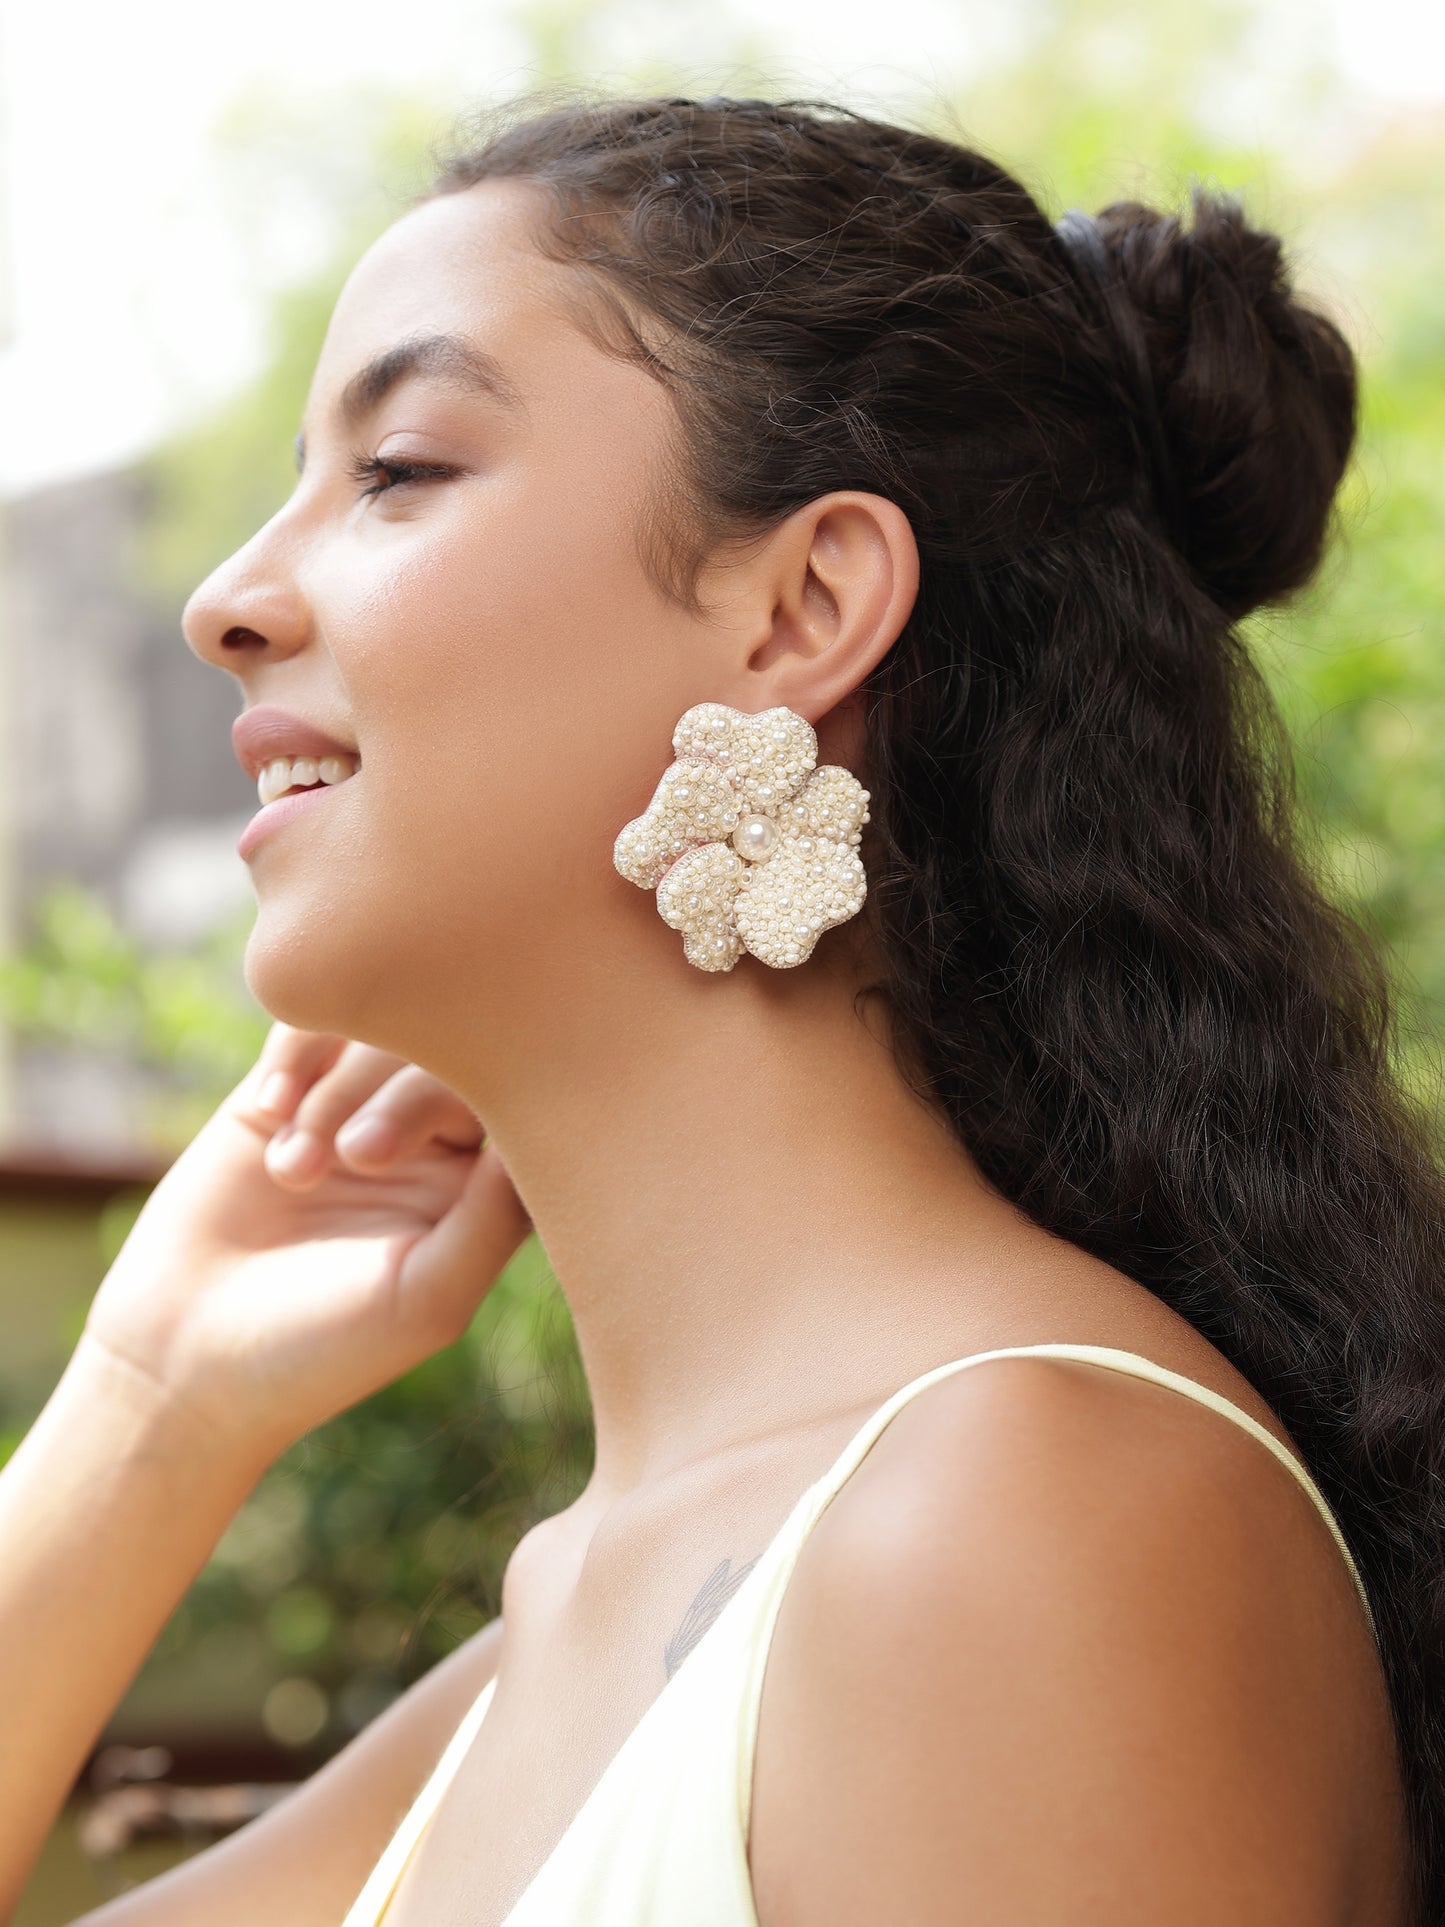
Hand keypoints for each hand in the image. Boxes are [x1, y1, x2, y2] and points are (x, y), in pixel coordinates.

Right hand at [77, 1025, 532, 1467]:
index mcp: (478, 1189)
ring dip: (336, 1095)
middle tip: (358, 1158)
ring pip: (377, 1035)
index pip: (515, 1100)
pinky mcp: (283, 1094)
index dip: (481, 1101)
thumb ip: (496, 1215)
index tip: (415, 1159)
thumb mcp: (427, 1297)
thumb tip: (550, 1123)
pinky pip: (308, 1028)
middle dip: (400, 1100)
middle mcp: (427, 1142)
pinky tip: (268, 1120)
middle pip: (449, 1057)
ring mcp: (353, 1111)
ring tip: (294, 1171)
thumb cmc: (323, 1347)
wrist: (187, 1357)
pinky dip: (292, 1063)